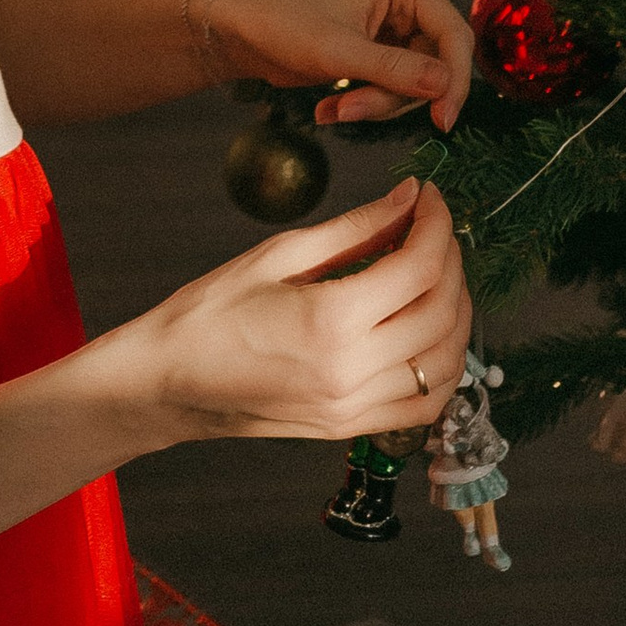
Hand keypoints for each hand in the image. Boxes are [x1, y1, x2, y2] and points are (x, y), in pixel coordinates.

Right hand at [138, 175, 469, 446]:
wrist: (168, 381)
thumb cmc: (209, 313)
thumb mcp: (277, 254)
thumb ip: (354, 228)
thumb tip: (407, 198)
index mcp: (330, 320)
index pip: (418, 267)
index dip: (436, 225)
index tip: (430, 198)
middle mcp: (351, 370)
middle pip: (441, 311)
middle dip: (451, 261)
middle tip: (435, 229)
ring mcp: (354, 406)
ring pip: (445, 361)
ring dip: (457, 313)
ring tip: (438, 276)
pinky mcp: (350, 427)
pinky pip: (425, 404)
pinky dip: (444, 366)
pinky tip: (431, 334)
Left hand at [195, 0, 472, 133]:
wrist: (242, 27)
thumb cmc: (281, 21)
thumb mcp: (338, 51)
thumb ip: (394, 69)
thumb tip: (445, 86)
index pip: (456, 38)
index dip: (455, 82)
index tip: (443, 121)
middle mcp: (412, 3)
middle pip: (436, 67)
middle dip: (395, 96)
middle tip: (351, 109)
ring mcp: (399, 29)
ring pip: (416, 85)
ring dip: (375, 104)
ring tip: (333, 110)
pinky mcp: (383, 53)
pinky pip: (394, 89)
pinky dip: (366, 103)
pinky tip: (331, 107)